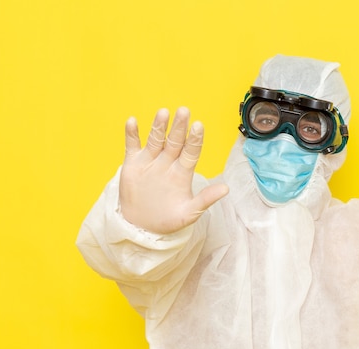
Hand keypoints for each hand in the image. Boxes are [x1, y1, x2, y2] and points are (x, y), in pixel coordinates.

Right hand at [119, 107, 228, 233]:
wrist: (142, 227)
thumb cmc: (169, 219)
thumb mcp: (189, 213)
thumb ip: (206, 199)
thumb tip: (226, 189)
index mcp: (183, 172)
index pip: (191, 151)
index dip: (194, 139)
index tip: (198, 126)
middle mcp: (168, 163)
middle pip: (175, 141)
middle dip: (179, 127)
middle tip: (184, 111)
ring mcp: (150, 161)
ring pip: (156, 139)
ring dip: (158, 126)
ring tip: (163, 113)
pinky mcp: (133, 164)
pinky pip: (132, 145)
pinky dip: (132, 134)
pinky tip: (132, 122)